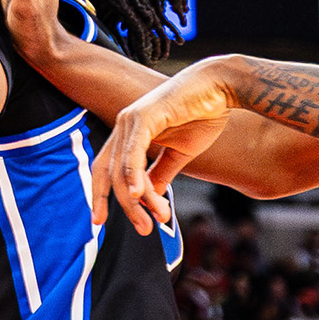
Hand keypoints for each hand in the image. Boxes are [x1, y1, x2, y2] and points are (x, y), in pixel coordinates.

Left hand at [93, 60, 241, 232]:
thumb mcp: (178, 154)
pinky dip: (134, 175)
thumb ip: (161, 174)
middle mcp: (123, 126)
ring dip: (138, 200)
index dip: (100, 196)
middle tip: (145, 230)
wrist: (219, 89)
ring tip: (155, 220)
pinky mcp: (143, 116)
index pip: (105, 170)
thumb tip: (150, 199)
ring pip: (123, 169)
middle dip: (126, 207)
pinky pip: (133, 152)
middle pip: (111, 175)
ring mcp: (130, 120)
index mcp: (128, 134)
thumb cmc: (201, 116)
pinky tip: (139, 196)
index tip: (99, 223)